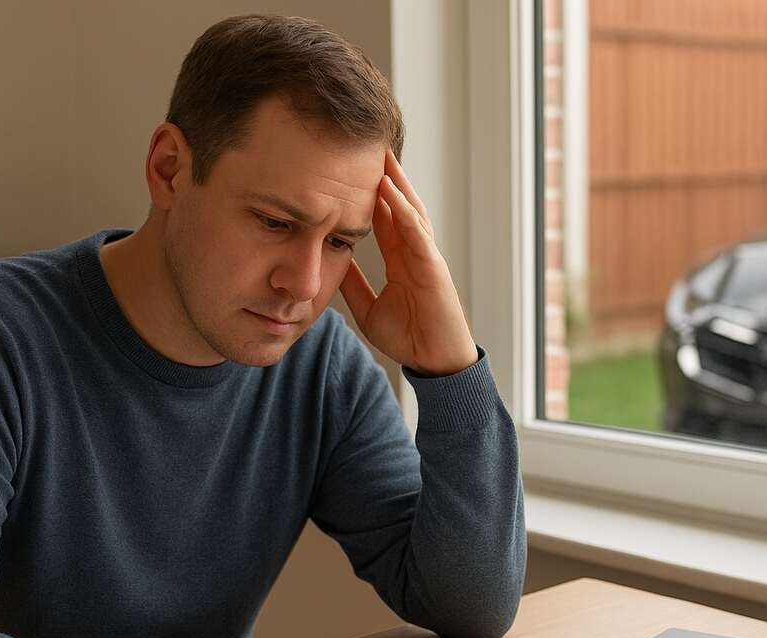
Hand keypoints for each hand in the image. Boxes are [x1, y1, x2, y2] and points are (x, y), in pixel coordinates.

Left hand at [340, 149, 478, 376]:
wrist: (434, 362)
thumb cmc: (409, 337)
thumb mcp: (368, 308)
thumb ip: (354, 285)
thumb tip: (332, 265)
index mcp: (401, 259)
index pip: (383, 216)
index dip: (368, 192)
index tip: (349, 168)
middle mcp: (414, 251)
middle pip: (398, 204)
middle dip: (385, 176)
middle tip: (366, 146)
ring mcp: (426, 256)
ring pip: (410, 210)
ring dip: (395, 182)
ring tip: (379, 155)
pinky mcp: (433, 267)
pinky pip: (417, 232)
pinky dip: (403, 210)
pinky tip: (390, 190)